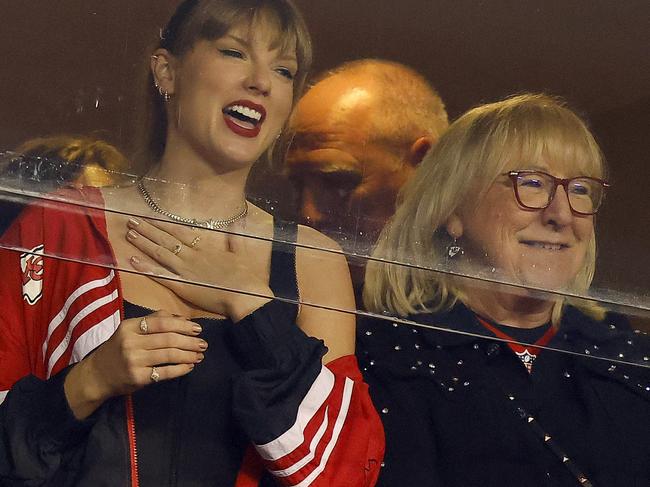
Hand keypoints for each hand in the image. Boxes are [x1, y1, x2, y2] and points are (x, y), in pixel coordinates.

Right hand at [65, 310, 205, 418]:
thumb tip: (181, 318)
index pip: (161, 323)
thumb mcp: (130, 330)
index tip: (197, 329)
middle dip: (190, 341)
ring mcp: (134, 361)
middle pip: (168, 339)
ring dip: (188, 354)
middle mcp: (131, 343)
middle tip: (203, 343)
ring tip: (200, 355)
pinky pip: (165, 372)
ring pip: (169, 355)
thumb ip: (154, 320)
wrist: (96, 375)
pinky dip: (180, 369)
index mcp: (130, 327)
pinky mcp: (138, 378)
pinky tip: (189, 366)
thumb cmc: (118, 349)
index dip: (182, 325)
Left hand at [124, 217, 271, 320]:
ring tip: (129, 234)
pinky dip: (146, 268)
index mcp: (205, 247)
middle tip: (131, 220)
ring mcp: (185, 271)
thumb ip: (236, 237)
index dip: (163, 223)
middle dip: (147, 229)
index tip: (149, 215)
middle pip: (165, 240)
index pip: (179, 231)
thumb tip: (238, 222)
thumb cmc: (246, 276)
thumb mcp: (242, 252)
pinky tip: (133, 261)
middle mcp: (191, 256)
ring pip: (160, 254)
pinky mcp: (182, 287)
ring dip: (144, 244)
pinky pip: (161, 276)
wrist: (245, 296)